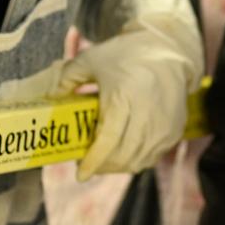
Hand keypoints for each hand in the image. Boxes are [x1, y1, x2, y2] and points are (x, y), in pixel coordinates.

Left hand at [56, 0, 202, 180]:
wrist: (170, 50)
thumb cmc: (127, 54)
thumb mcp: (92, 59)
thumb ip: (68, 77)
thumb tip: (51, 96)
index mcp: (123, 99)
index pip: (107, 141)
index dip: (93, 161)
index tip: (80, 174)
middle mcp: (146, 116)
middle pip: (121, 157)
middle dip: (101, 166)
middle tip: (87, 163)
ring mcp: (163, 127)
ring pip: (137, 161)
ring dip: (118, 165)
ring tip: (104, 157)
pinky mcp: (173, 131)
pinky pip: (152, 157)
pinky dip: (135, 160)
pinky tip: (124, 152)